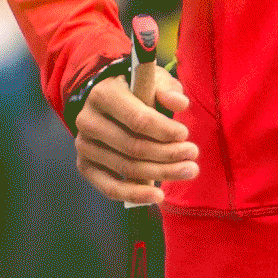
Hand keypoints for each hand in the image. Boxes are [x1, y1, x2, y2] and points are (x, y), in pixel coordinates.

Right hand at [67, 32, 194, 206]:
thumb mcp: (152, 80)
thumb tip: (180, 104)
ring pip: (126, 167)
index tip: (185, 134)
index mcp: (103, 94)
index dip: (164, 130)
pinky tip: (157, 196)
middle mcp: (87, 120)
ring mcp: (84, 145)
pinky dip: (134, 194)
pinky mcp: (84, 165)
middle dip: (168, 154)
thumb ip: (168, 89)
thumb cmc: (136, 91)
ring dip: (160, 173)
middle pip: (133, 146)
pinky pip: (109, 187)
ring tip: (188, 171)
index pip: (137, 119)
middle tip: (193, 155)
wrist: (106, 103)